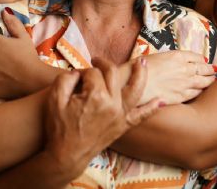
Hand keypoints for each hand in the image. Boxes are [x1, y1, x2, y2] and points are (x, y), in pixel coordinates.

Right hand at [44, 58, 159, 177]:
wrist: (67, 155)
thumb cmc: (59, 127)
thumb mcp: (55, 99)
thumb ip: (66, 79)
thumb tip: (78, 71)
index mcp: (95, 96)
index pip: (93, 73)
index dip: (84, 71)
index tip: (77, 77)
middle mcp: (112, 104)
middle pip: (113, 75)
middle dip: (104, 64)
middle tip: (96, 61)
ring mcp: (120, 115)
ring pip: (135, 90)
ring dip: (141, 74)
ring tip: (142, 61)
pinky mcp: (123, 126)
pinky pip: (141, 116)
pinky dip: (152, 108)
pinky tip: (162, 101)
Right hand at [140, 50, 216, 105]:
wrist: (132, 84)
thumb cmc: (139, 69)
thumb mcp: (154, 57)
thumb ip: (167, 59)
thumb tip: (171, 61)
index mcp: (176, 56)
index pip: (195, 56)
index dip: (201, 58)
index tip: (204, 60)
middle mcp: (184, 68)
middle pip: (202, 68)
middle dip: (209, 69)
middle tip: (214, 69)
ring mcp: (184, 83)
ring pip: (202, 81)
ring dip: (209, 80)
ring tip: (214, 79)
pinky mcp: (180, 96)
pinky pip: (195, 93)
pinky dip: (200, 91)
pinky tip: (202, 90)